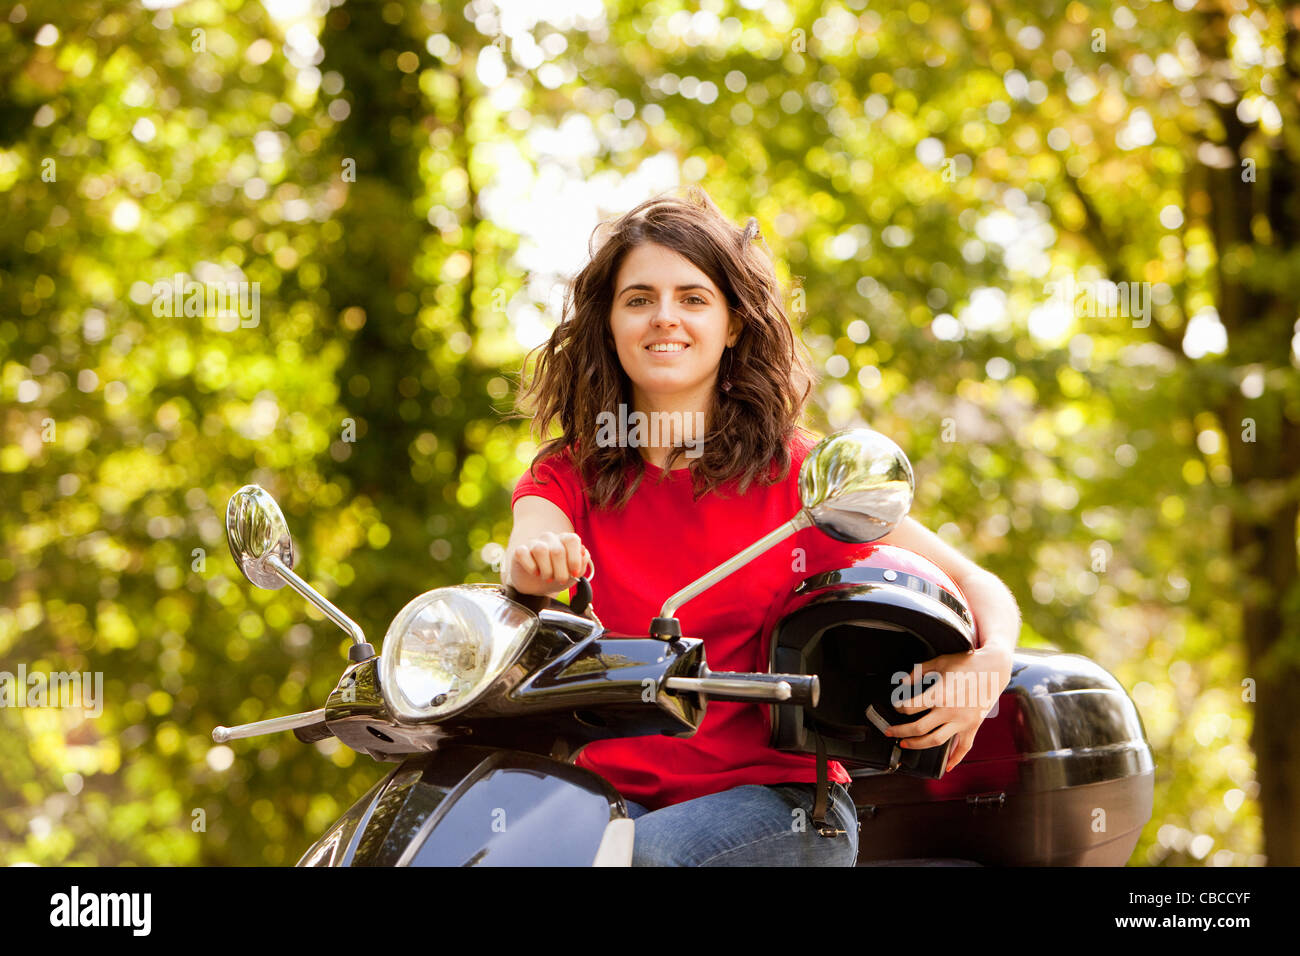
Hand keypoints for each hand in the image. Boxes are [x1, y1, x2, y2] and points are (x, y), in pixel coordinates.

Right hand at [508, 532, 593, 596]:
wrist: (536, 586)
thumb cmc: (557, 575)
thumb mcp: (573, 574)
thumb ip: (582, 563)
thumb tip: (583, 552)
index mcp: (565, 540)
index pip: (572, 540)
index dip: (575, 558)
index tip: (574, 574)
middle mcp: (550, 538)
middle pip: (558, 551)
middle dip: (561, 572)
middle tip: (560, 580)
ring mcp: (534, 543)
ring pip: (541, 550)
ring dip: (546, 570)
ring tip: (547, 578)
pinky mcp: (520, 551)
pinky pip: (523, 553)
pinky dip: (530, 567)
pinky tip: (535, 573)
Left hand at [882, 645, 1012, 772]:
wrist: (993, 669)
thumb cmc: (966, 663)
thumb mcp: (939, 662)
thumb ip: (918, 672)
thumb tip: (901, 681)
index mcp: (939, 694)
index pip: (910, 707)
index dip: (898, 707)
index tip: (895, 706)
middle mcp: (950, 711)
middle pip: (918, 728)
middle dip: (900, 731)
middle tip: (890, 732)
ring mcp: (962, 721)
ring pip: (935, 741)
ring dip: (917, 745)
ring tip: (905, 744)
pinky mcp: (972, 726)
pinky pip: (964, 747)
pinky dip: (955, 759)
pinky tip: (946, 766)